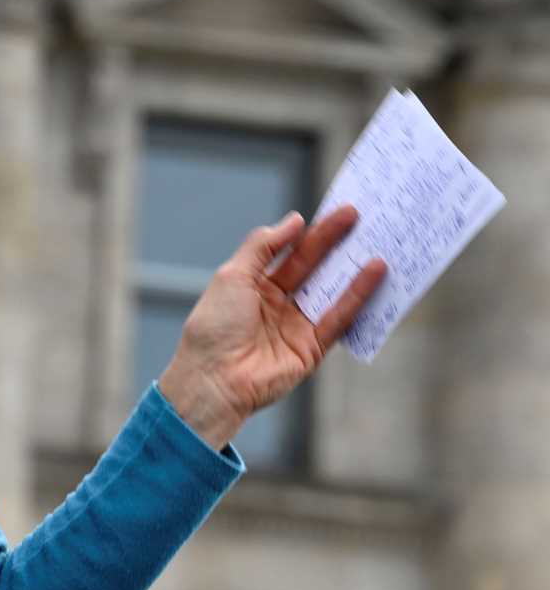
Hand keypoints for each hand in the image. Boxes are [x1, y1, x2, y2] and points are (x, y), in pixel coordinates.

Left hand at [158, 205, 387, 450]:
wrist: (215, 378)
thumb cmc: (215, 325)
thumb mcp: (233, 276)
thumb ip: (263, 247)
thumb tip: (294, 220)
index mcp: (254, 286)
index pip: (289, 253)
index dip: (310, 233)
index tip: (334, 211)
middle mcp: (278, 304)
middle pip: (313, 267)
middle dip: (335, 242)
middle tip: (359, 215)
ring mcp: (297, 326)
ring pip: (331, 290)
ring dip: (352, 266)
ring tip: (375, 240)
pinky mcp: (313, 348)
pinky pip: (340, 317)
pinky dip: (358, 295)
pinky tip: (374, 271)